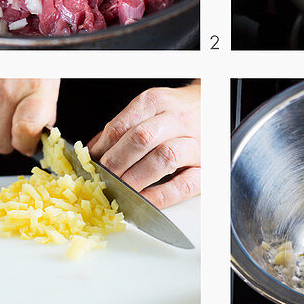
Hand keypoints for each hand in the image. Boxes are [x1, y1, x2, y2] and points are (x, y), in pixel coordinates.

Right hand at [0, 78, 59, 155]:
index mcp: (33, 87)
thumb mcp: (45, 75)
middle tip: (10, 115)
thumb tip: (34, 140)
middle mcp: (3, 93)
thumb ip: (42, 111)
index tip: (29, 140)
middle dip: (6, 135)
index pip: (27, 136)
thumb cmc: (20, 48)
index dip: (28, 143)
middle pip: (0, 143)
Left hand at [88, 81, 200, 208]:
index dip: (103, 148)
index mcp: (156, 103)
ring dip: (136, 178)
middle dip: (117, 162)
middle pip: (141, 139)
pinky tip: (143, 201)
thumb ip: (121, 128)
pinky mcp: (207, 167)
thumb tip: (91, 152)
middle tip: (103, 178)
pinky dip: (160, 196)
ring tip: (120, 190)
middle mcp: (177, 120)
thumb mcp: (148, 110)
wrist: (212, 106)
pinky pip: (183, 185)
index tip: (91, 164)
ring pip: (164, 158)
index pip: (123, 125)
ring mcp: (195, 143)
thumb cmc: (175, 113)